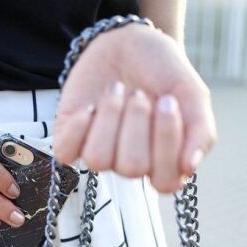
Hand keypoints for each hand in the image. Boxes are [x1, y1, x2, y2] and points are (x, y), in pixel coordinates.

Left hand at [54, 23, 216, 192]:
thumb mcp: (190, 94)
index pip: (165, 182)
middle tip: (139, 94)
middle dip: (137, 122)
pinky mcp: (71, 142)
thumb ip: (200, 130)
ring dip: (110, 118)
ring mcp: (100, 154)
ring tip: (117, 92)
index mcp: (163, 162)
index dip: (166, 143)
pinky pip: (66, 154)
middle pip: (132, 168)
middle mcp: (131, 164)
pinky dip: (78, 126)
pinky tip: (90, 107)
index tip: (167, 101)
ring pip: (99, 160)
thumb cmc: (162, 73)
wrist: (127, 43)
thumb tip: (190, 167)